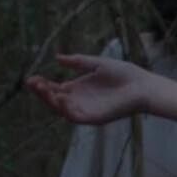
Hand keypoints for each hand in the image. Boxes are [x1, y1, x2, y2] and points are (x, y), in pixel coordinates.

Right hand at [25, 53, 148, 125]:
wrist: (143, 86)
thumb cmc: (124, 74)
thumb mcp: (96, 64)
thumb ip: (77, 62)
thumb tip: (57, 58)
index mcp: (78, 89)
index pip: (54, 89)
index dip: (42, 85)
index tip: (32, 78)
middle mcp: (80, 101)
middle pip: (54, 100)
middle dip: (41, 92)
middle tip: (32, 82)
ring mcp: (86, 110)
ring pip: (61, 110)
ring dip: (49, 100)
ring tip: (42, 88)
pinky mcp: (95, 118)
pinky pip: (75, 117)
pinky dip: (65, 109)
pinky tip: (60, 97)